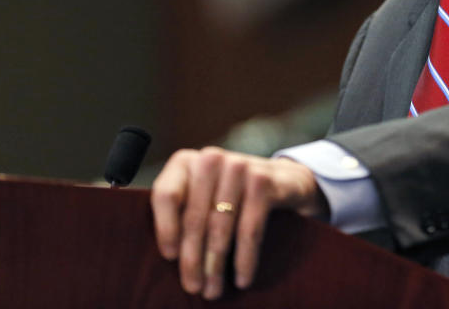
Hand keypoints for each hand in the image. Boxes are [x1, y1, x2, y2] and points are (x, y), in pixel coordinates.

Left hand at [151, 147, 325, 299]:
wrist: (282, 180)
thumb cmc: (231, 195)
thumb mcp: (202, 196)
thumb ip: (181, 213)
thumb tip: (170, 256)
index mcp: (186, 161)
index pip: (166, 194)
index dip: (165, 228)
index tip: (169, 257)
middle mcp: (211, 158)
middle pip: (194, 216)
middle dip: (192, 258)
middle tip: (193, 287)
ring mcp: (239, 166)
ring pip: (220, 226)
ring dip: (216, 264)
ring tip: (213, 289)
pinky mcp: (263, 181)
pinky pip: (249, 229)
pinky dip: (245, 259)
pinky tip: (242, 279)